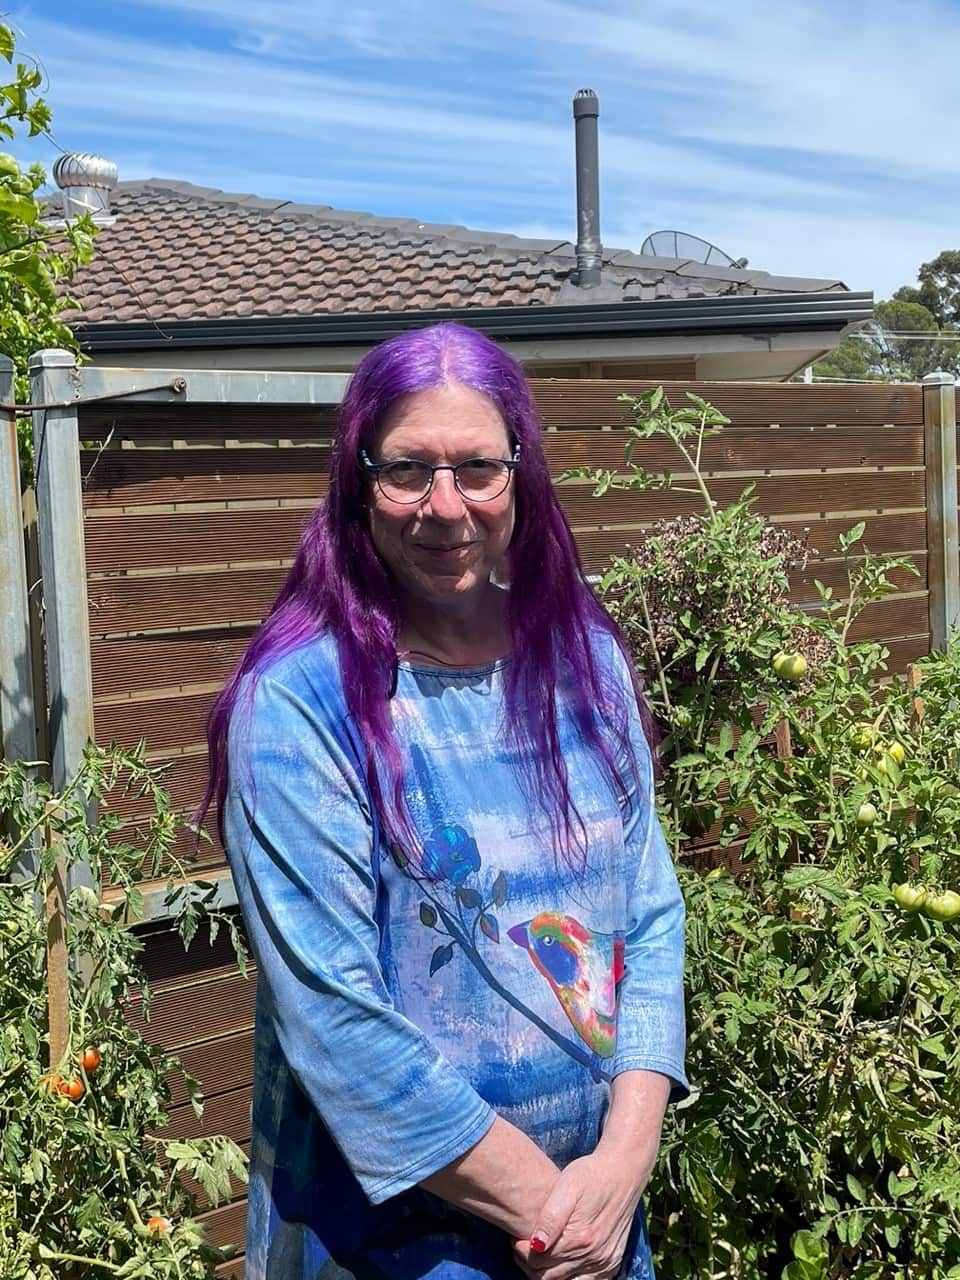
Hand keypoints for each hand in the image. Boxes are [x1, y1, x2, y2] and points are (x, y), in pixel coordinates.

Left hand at [512, 1150, 643, 1279]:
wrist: (622, 1171)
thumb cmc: (590, 1174)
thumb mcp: (567, 1186)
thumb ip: (551, 1218)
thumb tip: (536, 1245)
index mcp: (580, 1238)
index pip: (538, 1260)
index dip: (521, 1251)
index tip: (516, 1238)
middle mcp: (594, 1256)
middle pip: (549, 1277)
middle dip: (530, 1265)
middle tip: (523, 1247)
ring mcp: (604, 1262)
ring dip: (548, 1274)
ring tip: (539, 1254)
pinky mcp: (611, 1262)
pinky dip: (569, 1277)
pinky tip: (560, 1261)